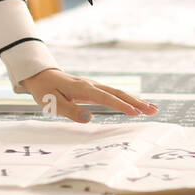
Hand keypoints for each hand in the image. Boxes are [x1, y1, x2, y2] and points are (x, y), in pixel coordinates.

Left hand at [21, 68, 159, 122]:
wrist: (40, 76)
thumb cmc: (46, 91)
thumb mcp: (53, 103)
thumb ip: (70, 112)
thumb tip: (89, 119)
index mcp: (83, 88)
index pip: (106, 98)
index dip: (121, 106)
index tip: (136, 113)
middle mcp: (92, 85)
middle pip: (118, 93)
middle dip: (136, 102)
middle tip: (153, 111)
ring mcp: (94, 86)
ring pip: (118, 92)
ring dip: (135, 100)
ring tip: (152, 109)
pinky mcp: (93, 89)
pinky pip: (113, 94)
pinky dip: (127, 99)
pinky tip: (136, 105)